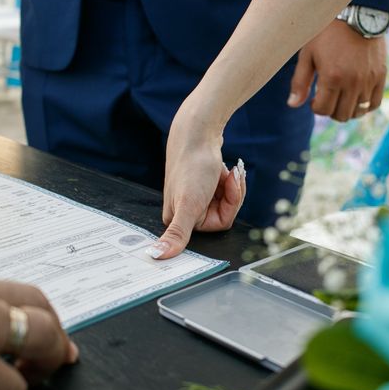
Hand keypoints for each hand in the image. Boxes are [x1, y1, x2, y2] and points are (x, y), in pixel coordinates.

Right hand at [149, 107, 246, 259]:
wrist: (198, 133)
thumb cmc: (193, 167)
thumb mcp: (188, 205)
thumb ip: (177, 234)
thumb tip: (156, 257)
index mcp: (180, 219)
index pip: (219, 224)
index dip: (227, 206)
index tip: (225, 188)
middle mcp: (187, 210)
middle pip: (225, 212)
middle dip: (232, 194)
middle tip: (227, 177)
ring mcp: (197, 197)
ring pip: (228, 201)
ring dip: (232, 185)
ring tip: (226, 171)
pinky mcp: (204, 186)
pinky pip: (226, 190)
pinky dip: (230, 179)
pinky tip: (226, 169)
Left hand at [288, 20, 386, 120]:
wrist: (357, 13)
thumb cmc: (327, 32)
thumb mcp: (308, 54)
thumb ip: (300, 81)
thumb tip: (293, 105)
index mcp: (332, 77)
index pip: (323, 110)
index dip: (315, 107)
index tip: (314, 98)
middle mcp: (352, 82)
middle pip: (340, 115)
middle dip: (330, 110)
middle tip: (327, 96)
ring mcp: (368, 80)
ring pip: (357, 112)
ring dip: (346, 109)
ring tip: (341, 96)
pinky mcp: (380, 76)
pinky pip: (374, 104)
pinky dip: (364, 106)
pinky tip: (355, 96)